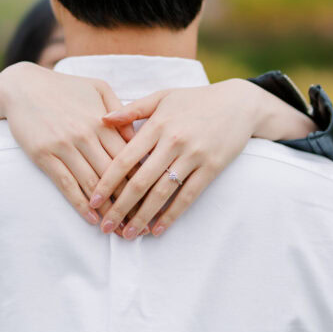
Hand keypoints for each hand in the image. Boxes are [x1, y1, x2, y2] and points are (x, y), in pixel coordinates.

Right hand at [0, 62, 135, 227]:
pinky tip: (92, 219)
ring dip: (107, 209)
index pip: (129, 156)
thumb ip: (121, 110)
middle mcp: (86, 134)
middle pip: (114, 175)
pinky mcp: (44, 155)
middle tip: (142, 223)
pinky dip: (80, 205)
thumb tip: (138, 137)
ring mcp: (64, 146)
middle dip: (130, 201)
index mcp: (103, 120)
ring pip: (92, 184)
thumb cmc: (65, 87)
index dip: (143, 180)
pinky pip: (66, 185)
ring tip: (120, 228)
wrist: (22, 86)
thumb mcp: (98, 88)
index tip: (154, 199)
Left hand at [89, 79, 317, 237]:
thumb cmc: (195, 99)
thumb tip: (102, 120)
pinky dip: (172, 215)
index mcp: (157, 124)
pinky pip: (188, 196)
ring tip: (128, 234)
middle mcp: (173, 141)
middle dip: (120, 207)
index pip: (125, 158)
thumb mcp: (163, 97)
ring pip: (162, 193)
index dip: (107, 182)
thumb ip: (132, 109)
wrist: (239, 103)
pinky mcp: (212, 168)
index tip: (93, 200)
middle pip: (140, 181)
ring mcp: (194, 156)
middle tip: (105, 226)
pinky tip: (157, 229)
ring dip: (143, 217)